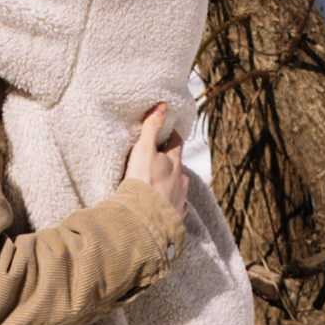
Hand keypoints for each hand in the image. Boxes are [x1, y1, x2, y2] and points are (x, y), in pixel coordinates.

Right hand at [124, 102, 187, 226]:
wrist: (143, 218)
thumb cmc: (143, 181)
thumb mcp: (144, 149)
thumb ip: (151, 128)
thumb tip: (162, 106)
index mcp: (175, 163)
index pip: (177, 143)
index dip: (172, 136)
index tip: (168, 132)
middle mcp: (181, 181)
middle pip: (179, 167)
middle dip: (171, 162)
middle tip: (161, 158)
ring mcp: (180, 199)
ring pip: (179, 187)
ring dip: (172, 183)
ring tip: (161, 184)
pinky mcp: (175, 217)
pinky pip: (177, 208)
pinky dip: (172, 204)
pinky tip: (167, 206)